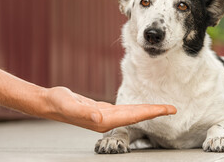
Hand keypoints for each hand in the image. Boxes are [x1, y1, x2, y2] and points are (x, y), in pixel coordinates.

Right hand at [44, 86, 176, 132]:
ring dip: (148, 110)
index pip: (135, 116)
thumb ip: (83, 112)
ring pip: (133, 113)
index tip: (168, 110)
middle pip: (138, 115)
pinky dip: (136, 108)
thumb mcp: (68, 104)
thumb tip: (100, 118)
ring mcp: (107, 117)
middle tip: (173, 108)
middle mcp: (108, 120)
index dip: (152, 112)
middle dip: (156, 112)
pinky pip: (125, 110)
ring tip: (162, 108)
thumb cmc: (58, 103)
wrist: (50, 103)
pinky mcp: (104, 111)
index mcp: (104, 120)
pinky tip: (141, 108)